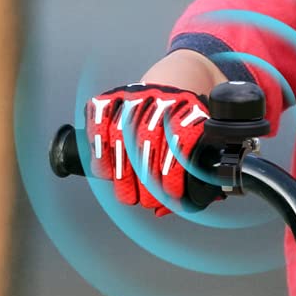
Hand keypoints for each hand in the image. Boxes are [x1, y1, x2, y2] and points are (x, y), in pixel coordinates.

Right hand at [86, 84, 211, 215]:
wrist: (172, 85)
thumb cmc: (183, 124)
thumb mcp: (196, 144)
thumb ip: (189, 174)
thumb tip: (164, 210)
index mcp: (188, 107)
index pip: (180, 140)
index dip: (174, 173)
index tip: (172, 195)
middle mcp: (160, 97)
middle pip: (148, 140)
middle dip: (146, 180)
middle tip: (147, 200)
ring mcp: (133, 95)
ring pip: (121, 135)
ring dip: (122, 175)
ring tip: (128, 195)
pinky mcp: (109, 98)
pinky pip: (98, 125)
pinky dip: (99, 153)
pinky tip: (106, 174)